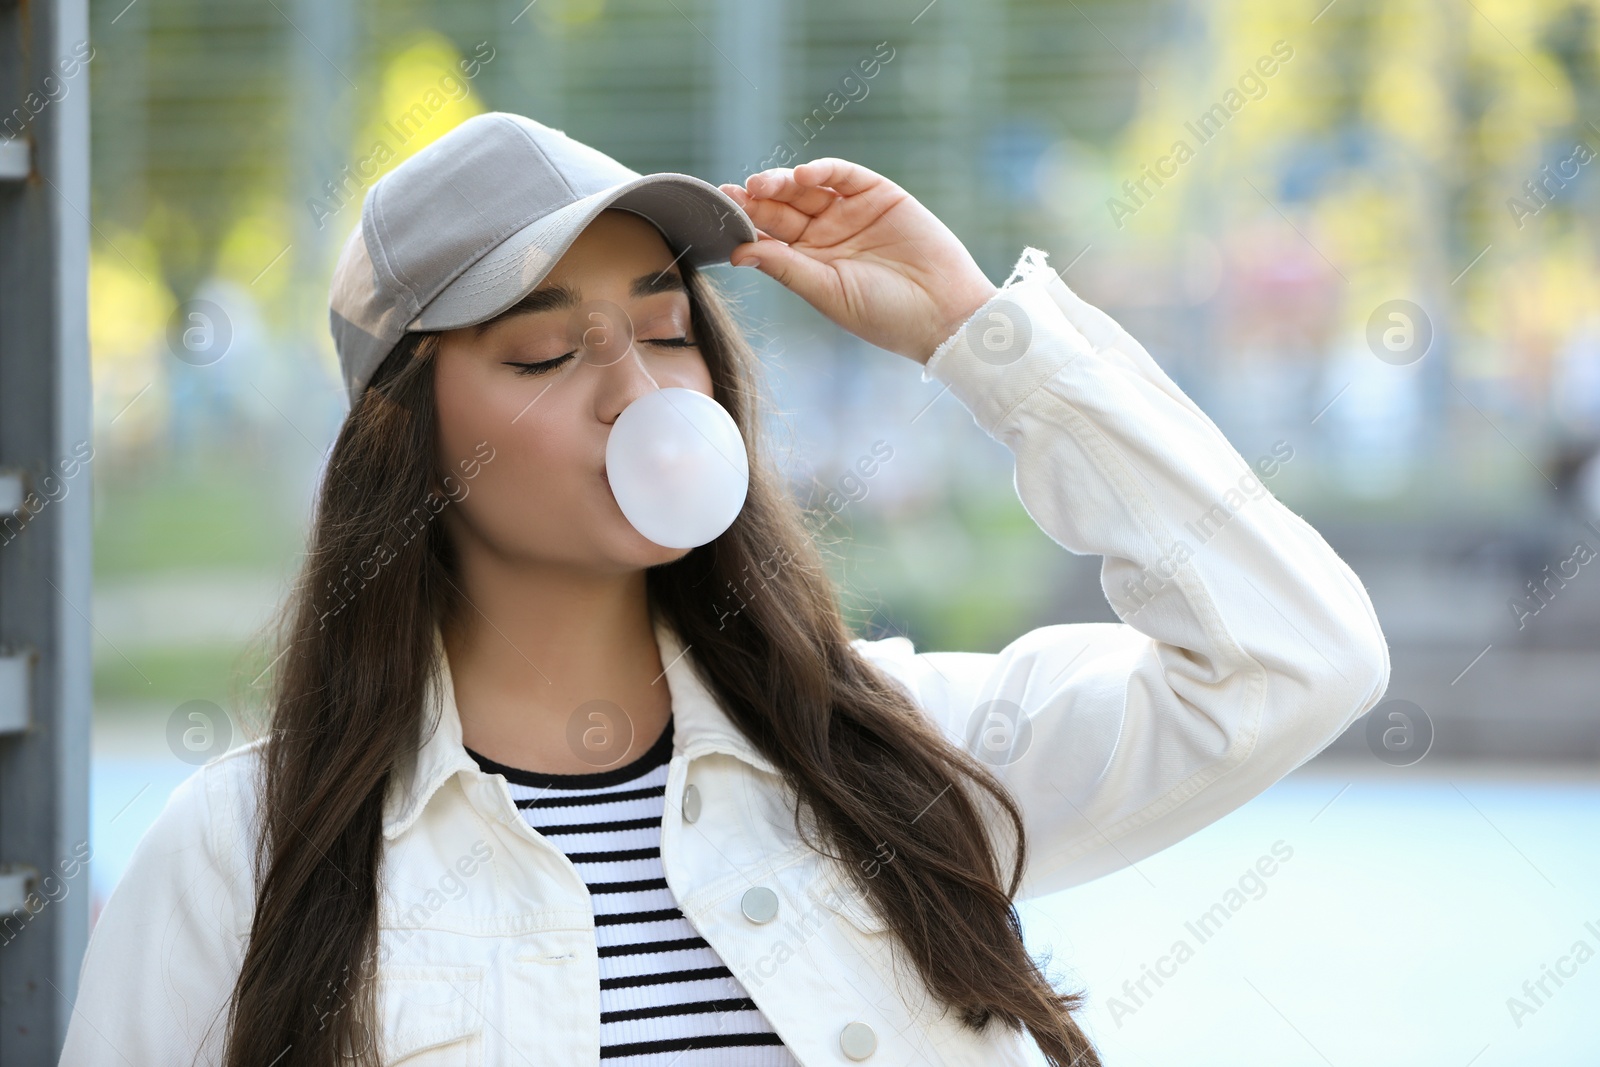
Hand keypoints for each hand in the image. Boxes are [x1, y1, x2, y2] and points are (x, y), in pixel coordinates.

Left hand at [717, 159, 997, 365]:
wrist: (943, 312)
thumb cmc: (883, 315)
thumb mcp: (826, 292)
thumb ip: (785, 267)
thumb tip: (737, 252)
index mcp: (809, 263)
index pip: (769, 236)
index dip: (744, 223)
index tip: (720, 214)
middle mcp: (827, 235)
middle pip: (782, 208)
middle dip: (756, 199)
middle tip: (733, 195)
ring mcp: (851, 212)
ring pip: (807, 188)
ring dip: (782, 182)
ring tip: (761, 185)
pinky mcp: (878, 194)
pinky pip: (843, 175)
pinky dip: (822, 170)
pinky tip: (803, 175)